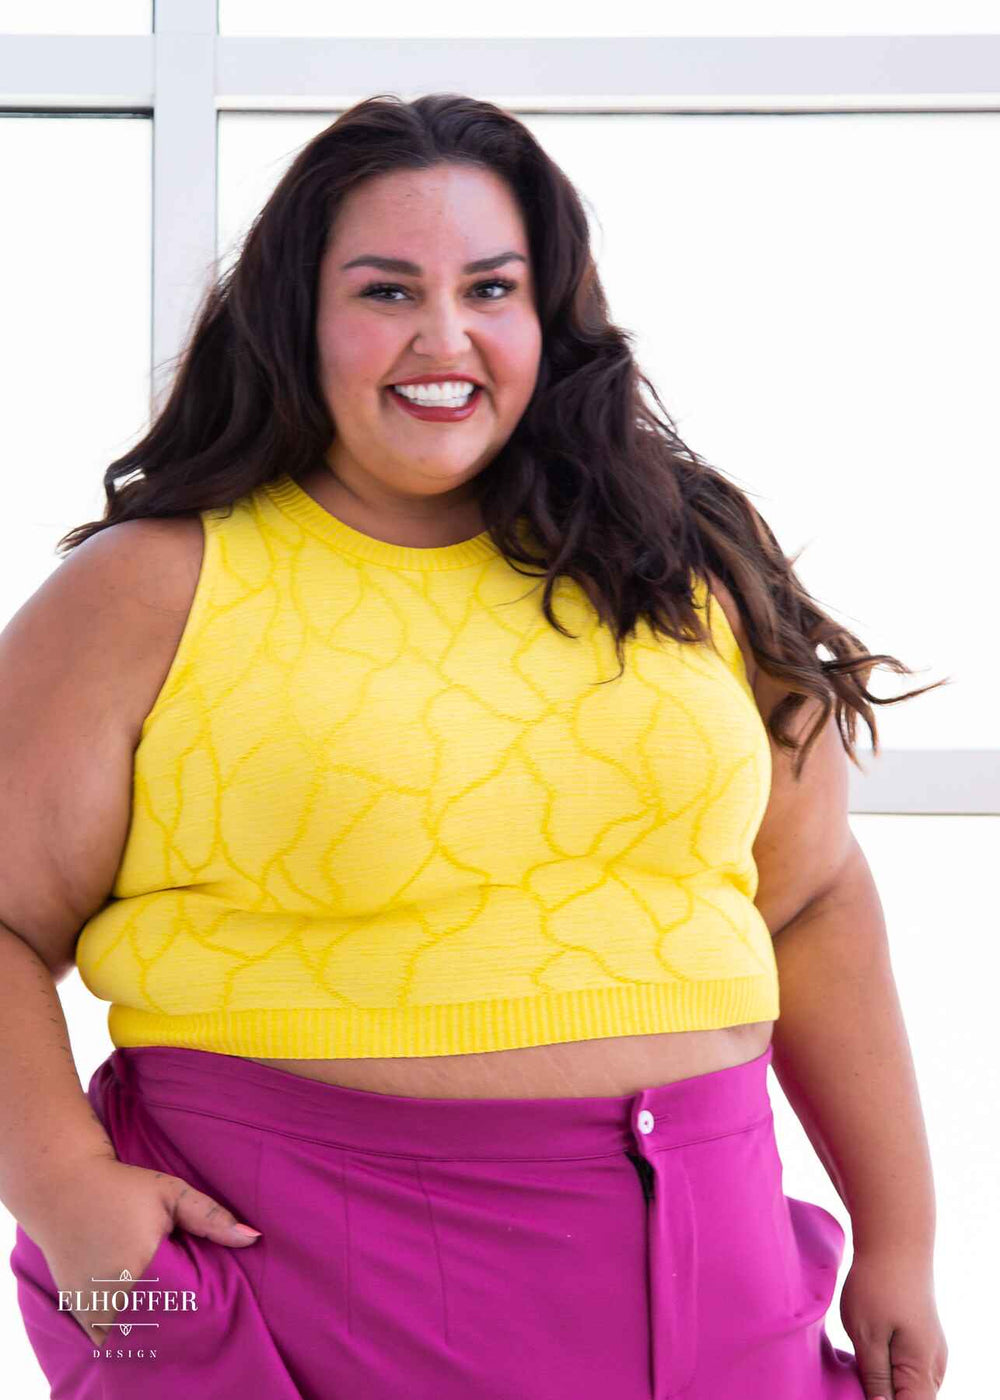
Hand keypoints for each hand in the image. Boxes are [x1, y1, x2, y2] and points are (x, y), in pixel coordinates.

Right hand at [28, 1152, 261, 1341]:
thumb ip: (212, 1218)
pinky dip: (125, 1327)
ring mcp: (92, 1307)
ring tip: (161, 1300)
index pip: (185, 1304)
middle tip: (184, 1295)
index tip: (205, 1292)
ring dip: (150, 1324)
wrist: (63, 1189)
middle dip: (177, 1314)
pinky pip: (109, 1335)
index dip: (199, 1302)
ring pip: (134, 1334)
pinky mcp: (79, 1311)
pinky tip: (136, 1305)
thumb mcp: (171, 1194)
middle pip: (161, 1322)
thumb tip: (254, 1238)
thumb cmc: (123, 1187)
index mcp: (142, 1265)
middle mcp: (113, 1294)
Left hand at [839, 1248, 947, 1399]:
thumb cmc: (877, 1286)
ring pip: (909, 1389)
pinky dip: (890, 1372)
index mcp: (922, 1372)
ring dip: (886, 1387)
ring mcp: (932, 1355)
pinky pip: (909, 1372)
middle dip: (883, 1398)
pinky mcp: (923, 1342)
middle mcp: (936, 1369)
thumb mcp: (866, 1335)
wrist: (895, 1243)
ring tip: (858, 1365)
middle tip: (856, 1371)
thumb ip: (876, 1379)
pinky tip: (869, 1356)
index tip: (861, 1390)